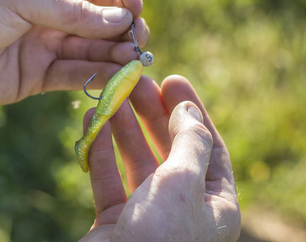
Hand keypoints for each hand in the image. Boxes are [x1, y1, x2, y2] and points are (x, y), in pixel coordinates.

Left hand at [0, 0, 148, 109]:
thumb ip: (73, 12)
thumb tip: (120, 20)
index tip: (136, 11)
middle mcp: (50, 16)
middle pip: (99, 22)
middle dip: (122, 31)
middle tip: (139, 43)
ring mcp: (46, 47)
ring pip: (91, 51)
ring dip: (115, 56)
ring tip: (134, 61)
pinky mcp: (39, 77)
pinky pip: (75, 74)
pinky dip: (97, 76)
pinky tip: (116, 77)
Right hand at [80, 75, 239, 241]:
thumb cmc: (160, 239)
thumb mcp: (184, 182)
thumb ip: (189, 141)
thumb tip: (189, 110)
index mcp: (214, 203)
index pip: (207, 144)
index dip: (191, 109)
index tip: (172, 79)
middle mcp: (183, 208)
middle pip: (168, 147)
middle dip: (152, 113)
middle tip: (136, 82)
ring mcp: (147, 214)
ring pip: (135, 160)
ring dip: (122, 127)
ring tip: (111, 95)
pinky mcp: (115, 221)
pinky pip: (107, 178)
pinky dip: (99, 151)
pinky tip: (91, 123)